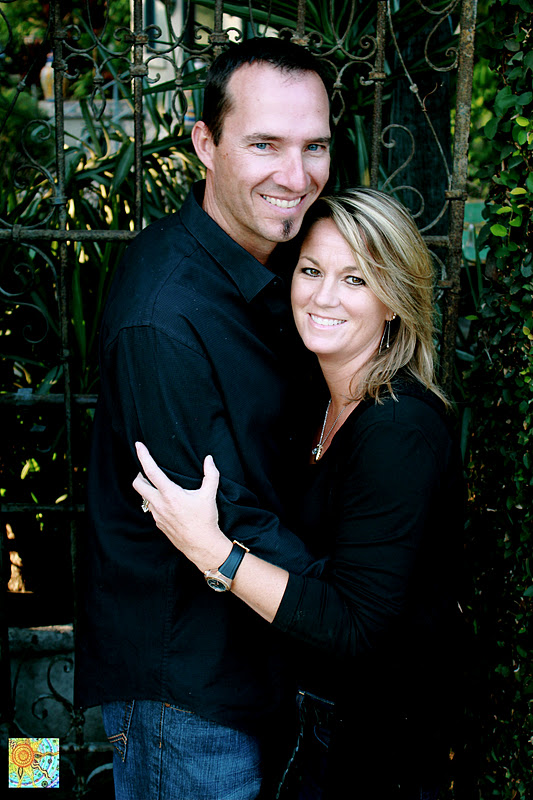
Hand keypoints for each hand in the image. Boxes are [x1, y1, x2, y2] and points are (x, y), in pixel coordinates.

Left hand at [132, 442, 231, 571]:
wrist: (201, 546)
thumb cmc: (205, 520)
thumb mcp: (209, 495)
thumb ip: (210, 474)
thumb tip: (209, 459)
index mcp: (170, 494)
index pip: (151, 471)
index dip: (143, 456)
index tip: (138, 445)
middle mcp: (159, 504)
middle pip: (138, 484)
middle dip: (139, 474)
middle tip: (148, 470)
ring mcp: (157, 515)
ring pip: (144, 498)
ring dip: (149, 490)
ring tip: (161, 486)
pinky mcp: (158, 524)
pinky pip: (152, 509)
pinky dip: (156, 502)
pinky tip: (168, 503)